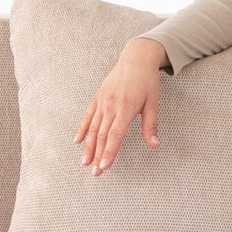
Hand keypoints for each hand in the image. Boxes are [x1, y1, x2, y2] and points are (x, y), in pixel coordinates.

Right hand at [75, 39, 165, 175]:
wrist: (135, 59)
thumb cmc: (148, 82)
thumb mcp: (153, 102)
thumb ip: (151, 125)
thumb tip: (154, 144)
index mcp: (126, 108)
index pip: (115, 135)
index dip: (109, 152)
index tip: (104, 166)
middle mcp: (111, 106)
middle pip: (101, 135)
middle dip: (98, 155)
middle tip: (95, 173)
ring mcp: (102, 101)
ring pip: (92, 128)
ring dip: (88, 147)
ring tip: (84, 163)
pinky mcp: (97, 97)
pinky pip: (87, 116)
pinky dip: (82, 129)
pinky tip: (77, 142)